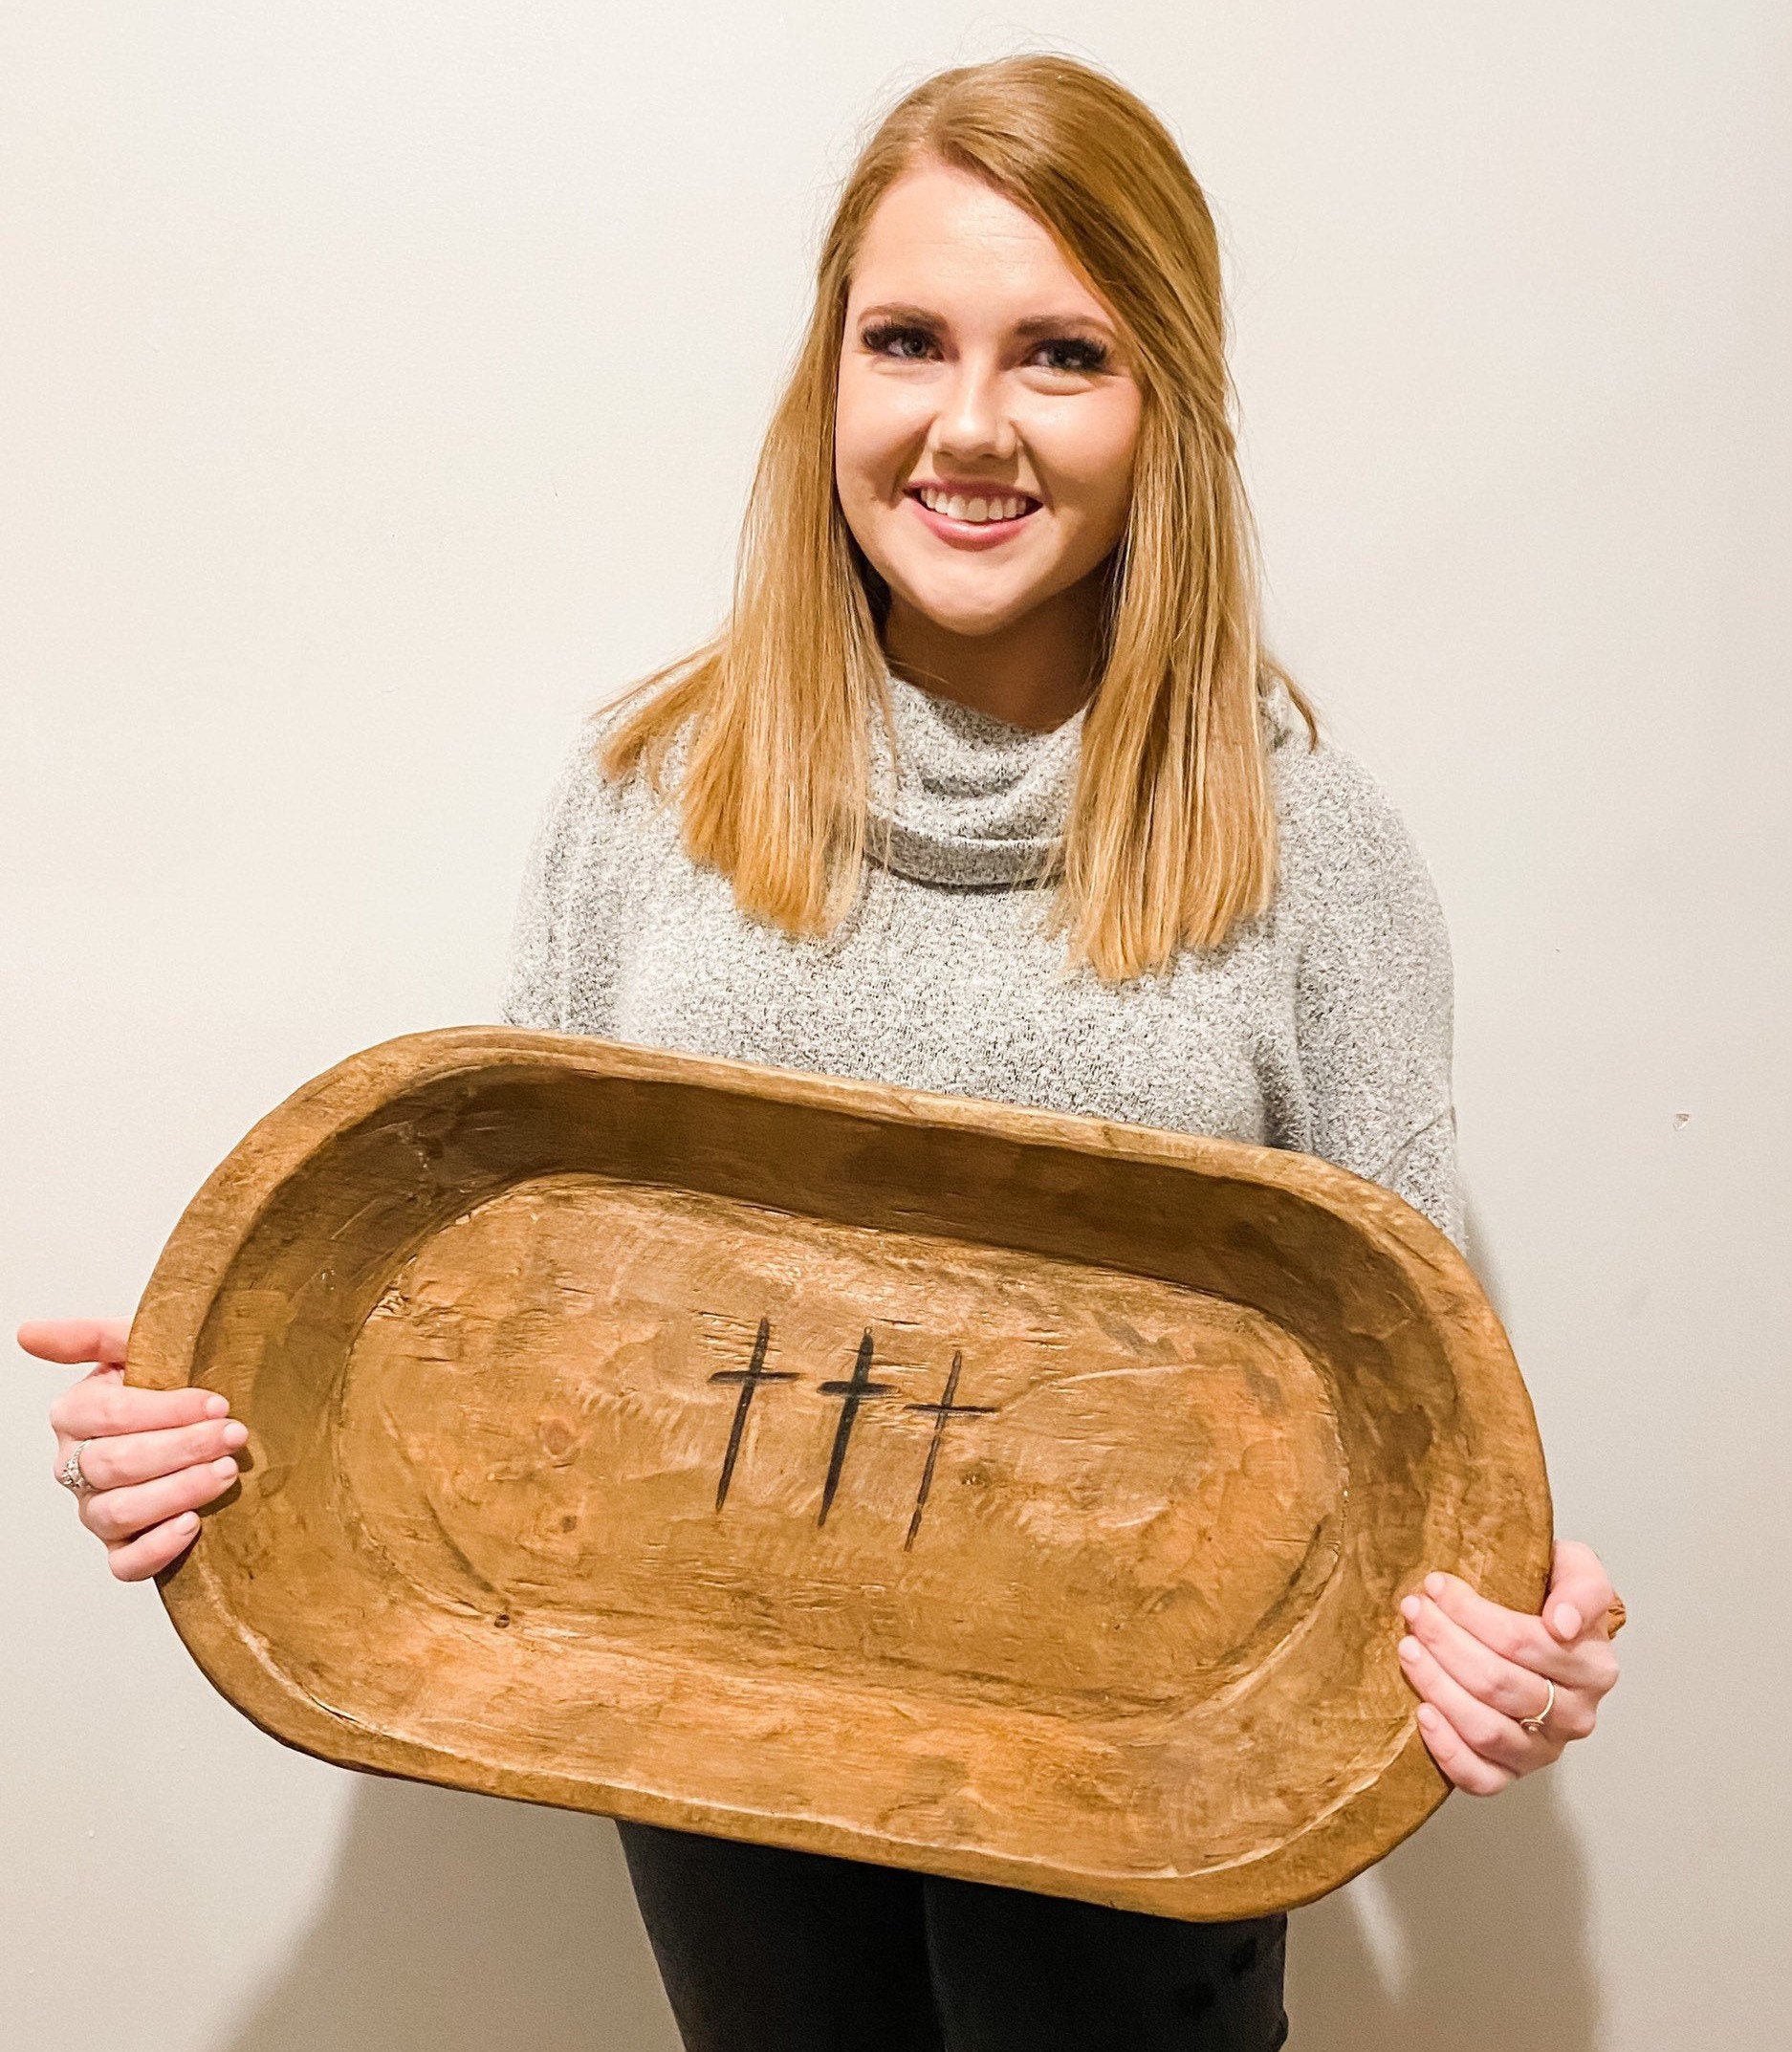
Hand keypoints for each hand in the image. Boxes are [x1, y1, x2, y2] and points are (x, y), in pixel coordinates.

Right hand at [19, 1317, 245, 1581]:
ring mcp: (95, 1510)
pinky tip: (193, 1524)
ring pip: (119, 1512)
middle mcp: (76, 1466)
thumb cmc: (172, 1383)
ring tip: (227, 1472)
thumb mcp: (139, 1347)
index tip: (217, 1403)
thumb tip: (26, 1333)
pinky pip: (125, 1564)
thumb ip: (88, 1337)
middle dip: (182, 1448)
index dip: (167, 1410)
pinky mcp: (122, 1548)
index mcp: (76, 1414)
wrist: (207, 1422)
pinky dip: (158, 1548)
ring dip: (179, 1492)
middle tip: (233, 1435)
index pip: (111, 1416)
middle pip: (117, 1464)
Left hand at [1396, 1538, 1621, 1795]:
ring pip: (1485, 1728)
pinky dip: (1448, 1750)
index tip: (1435, 1585)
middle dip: (1445, 1641)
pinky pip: (1481, 1778)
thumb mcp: (1576, 1569)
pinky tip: (1422, 1713)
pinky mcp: (1513, 1773)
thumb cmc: (1552, 1598)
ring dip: (1437, 1685)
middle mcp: (1576, 1715)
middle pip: (1498, 1683)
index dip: (1471, 1613)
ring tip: (1408, 1648)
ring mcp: (1545, 1749)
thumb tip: (1563, 1624)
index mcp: (1594, 1667)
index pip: (1523, 1642)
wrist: (1547, 1632)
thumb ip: (1583, 1586)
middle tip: (1414, 1610)